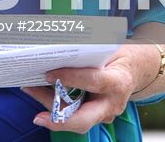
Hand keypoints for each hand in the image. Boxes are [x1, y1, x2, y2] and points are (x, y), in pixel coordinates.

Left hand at [20, 46, 157, 133]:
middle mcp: (112, 104)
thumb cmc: (119, 55)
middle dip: (59, 119)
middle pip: (84, 119)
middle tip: (37, 117)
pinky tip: (38, 92)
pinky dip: (56, 106)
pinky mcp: (96, 116)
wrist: (136, 70)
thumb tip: (58, 46)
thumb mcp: (108, 47)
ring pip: (74, 118)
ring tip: (29, 88)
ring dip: (50, 108)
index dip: (70, 78)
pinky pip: (74, 114)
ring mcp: (104, 113)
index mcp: (117, 82)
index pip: (93, 81)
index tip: (48, 73)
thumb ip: (88, 51)